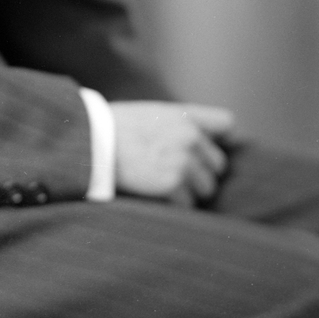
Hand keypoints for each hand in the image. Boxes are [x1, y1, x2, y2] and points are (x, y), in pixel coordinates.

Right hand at [110, 101, 235, 206]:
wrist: (93, 141)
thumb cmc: (116, 127)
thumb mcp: (152, 113)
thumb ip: (180, 123)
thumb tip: (200, 141)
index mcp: (185, 116)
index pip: (226, 123)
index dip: (220, 138)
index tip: (206, 148)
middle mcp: (190, 137)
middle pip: (218, 165)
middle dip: (200, 172)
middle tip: (172, 171)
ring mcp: (183, 161)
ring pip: (206, 188)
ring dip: (188, 190)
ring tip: (160, 181)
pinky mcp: (172, 185)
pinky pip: (186, 204)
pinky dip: (172, 204)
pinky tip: (152, 191)